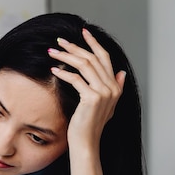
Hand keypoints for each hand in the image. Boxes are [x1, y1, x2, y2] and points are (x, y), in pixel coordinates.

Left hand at [48, 28, 125, 150]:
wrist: (86, 143)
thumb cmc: (90, 125)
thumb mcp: (106, 105)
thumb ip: (115, 87)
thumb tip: (121, 72)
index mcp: (115, 86)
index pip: (105, 58)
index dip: (94, 43)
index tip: (83, 31)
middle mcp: (112, 88)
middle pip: (92, 58)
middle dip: (75, 47)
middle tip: (60, 40)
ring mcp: (103, 93)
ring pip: (84, 65)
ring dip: (66, 56)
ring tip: (53, 52)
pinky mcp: (92, 98)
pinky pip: (76, 79)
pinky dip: (63, 73)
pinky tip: (54, 70)